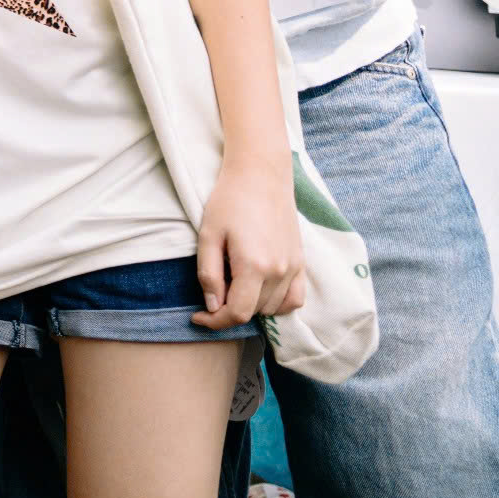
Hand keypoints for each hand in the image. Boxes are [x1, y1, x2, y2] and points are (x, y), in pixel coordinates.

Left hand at [192, 156, 306, 329]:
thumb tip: (212, 306)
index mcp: (254, 266)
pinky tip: (260, 293)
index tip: (197, 317)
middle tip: (212, 292)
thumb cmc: (229, 201)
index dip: (215, 321)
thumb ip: (209, 274)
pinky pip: (294, 300)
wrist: (261, 175)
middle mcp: (279, 272)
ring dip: (251, 307)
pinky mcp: (301, 262)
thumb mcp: (208, 235)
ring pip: (273, 309)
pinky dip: (278, 304)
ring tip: (233, 284)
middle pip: (254, 312)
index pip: (237, 313)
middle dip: (229, 310)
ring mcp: (294, 268)